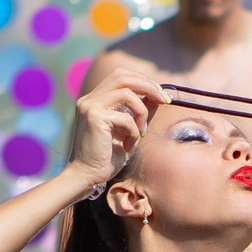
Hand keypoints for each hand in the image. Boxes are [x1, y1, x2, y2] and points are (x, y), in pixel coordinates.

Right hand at [66, 69, 167, 183]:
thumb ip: (137, 111)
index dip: (143, 82)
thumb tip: (157, 95)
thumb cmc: (107, 156)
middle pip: (123, 76)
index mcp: (95, 99)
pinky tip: (128, 145)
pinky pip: (125, 117)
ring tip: (140, 132)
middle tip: (164, 101)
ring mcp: (90, 106)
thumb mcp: (127, 129)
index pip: (121, 76)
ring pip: (127, 93)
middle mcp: (90, 98)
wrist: (87, 175)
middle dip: (148, 86)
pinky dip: (133, 131)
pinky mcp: (94, 117)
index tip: (160, 96)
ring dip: (141, 113)